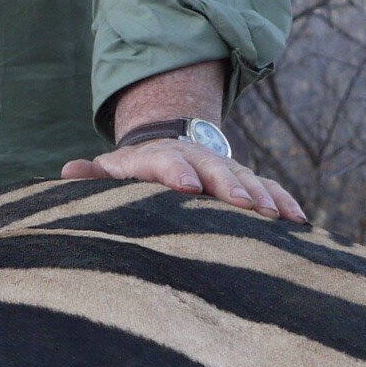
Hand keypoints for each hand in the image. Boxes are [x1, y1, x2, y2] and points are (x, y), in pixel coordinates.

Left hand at [61, 133, 305, 221]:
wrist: (166, 145)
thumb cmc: (131, 172)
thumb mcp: (111, 171)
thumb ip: (93, 176)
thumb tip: (66, 171)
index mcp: (157, 157)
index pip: (166, 161)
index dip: (176, 172)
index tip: (188, 187)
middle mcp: (195, 159)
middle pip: (215, 169)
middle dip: (230, 187)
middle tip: (244, 207)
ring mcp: (222, 168)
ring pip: (246, 178)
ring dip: (263, 197)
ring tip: (277, 217)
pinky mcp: (243, 181)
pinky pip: (267, 188)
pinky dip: (284, 201)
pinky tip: (299, 222)